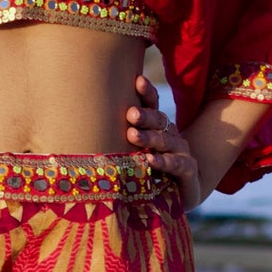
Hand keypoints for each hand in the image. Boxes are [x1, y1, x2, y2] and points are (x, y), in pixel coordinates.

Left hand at [125, 74, 201, 209]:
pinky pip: (176, 163)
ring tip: (132, 135)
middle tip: (130, 114)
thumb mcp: (134, 152)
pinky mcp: (188, 170)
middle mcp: (170, 134)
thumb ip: (120, 138)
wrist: (183, 191)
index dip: (147, 92)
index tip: (137, 81)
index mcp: (157, 126)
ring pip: (165, 140)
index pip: (153, 104)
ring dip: (149, 137)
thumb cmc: (150, 169)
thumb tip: (84, 124)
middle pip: (158, 120)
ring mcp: (181, 151)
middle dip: (145, 115)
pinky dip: (164, 161)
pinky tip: (151, 160)